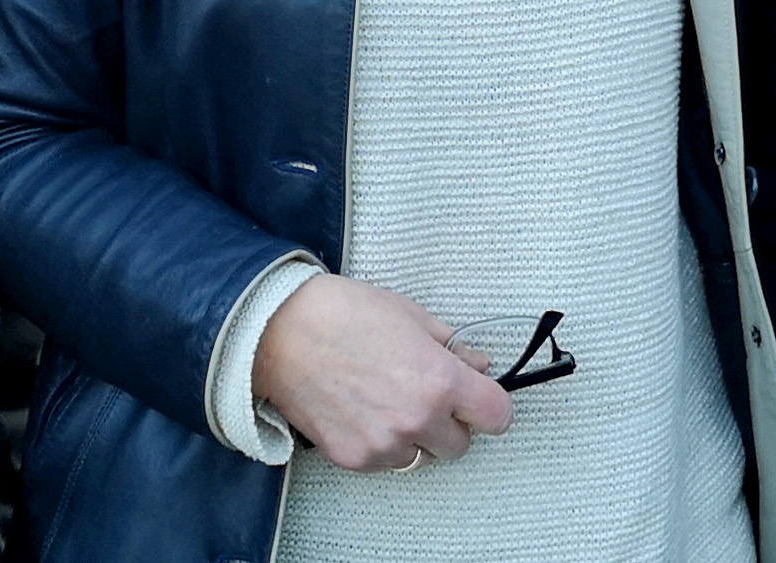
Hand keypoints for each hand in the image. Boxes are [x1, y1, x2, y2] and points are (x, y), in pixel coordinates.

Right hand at [252, 275, 513, 470]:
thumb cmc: (344, 313)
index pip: (497, 416)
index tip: (480, 398)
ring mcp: (384, 444)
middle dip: (450, 422)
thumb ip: (451, 346)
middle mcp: (417, 419)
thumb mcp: (410, 315)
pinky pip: (386, 462)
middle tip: (424, 394)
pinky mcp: (354, 459)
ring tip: (385, 400)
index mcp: (439, 380)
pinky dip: (382, 444)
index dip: (491, 404)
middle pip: (461, 444)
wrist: (278, 332)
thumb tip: (478, 364)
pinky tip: (362, 411)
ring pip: (421, 457)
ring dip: (414, 436)